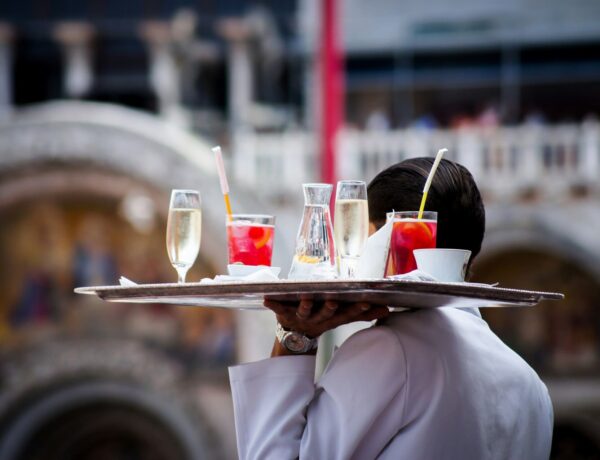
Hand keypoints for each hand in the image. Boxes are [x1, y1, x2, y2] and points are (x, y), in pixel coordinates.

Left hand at [264, 298, 389, 338]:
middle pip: (325, 313)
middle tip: (333, 301)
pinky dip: (271, 304)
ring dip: (305, 305)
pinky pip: (277, 308)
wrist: (295, 336)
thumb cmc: (322, 319)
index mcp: (332, 318)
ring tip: (305, 297)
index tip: (367, 303)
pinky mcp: (283, 314)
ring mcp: (300, 316)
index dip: (356, 310)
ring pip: (304, 310)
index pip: (347, 314)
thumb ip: (362, 313)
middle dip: (330, 308)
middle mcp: (317, 318)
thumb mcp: (341, 317)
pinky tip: (265, 298)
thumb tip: (387, 310)